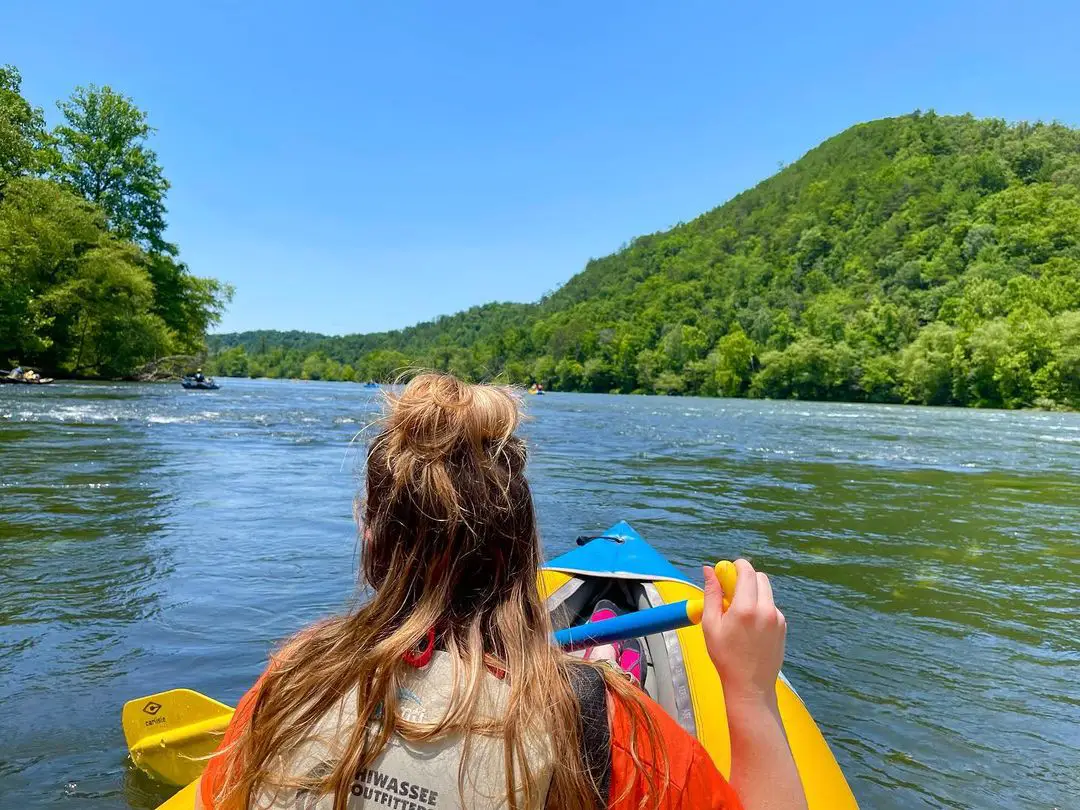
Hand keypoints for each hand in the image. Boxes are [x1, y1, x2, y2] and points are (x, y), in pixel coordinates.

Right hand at [702, 559, 785, 708]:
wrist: (750, 685)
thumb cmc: (725, 657)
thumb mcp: (710, 625)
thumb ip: (711, 594)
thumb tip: (709, 570)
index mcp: (746, 608)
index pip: (747, 571)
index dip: (737, 565)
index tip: (728, 569)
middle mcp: (766, 610)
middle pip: (760, 578)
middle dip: (746, 578)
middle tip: (732, 591)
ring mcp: (778, 618)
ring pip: (767, 592)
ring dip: (754, 593)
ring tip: (740, 613)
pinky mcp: (783, 627)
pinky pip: (772, 607)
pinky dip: (761, 607)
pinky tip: (750, 626)